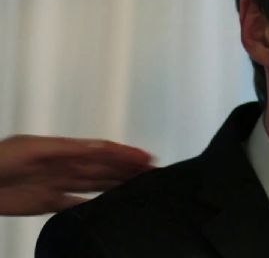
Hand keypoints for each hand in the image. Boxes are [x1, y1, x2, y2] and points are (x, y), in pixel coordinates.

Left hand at [0, 135, 153, 215]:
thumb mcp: (33, 148)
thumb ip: (67, 148)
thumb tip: (99, 147)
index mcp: (62, 150)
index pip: (102, 151)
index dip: (125, 153)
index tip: (146, 157)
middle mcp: (63, 166)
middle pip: (104, 167)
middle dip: (129, 168)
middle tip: (153, 170)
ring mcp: (56, 184)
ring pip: (95, 183)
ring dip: (118, 183)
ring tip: (139, 184)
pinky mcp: (46, 203)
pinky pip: (77, 203)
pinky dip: (94, 202)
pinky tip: (107, 203)